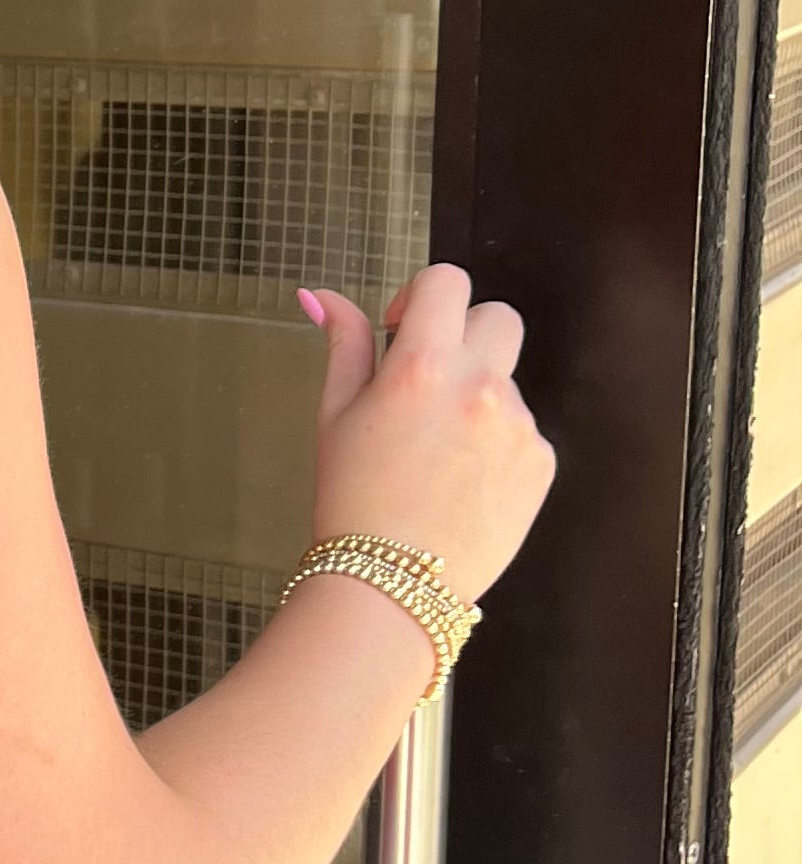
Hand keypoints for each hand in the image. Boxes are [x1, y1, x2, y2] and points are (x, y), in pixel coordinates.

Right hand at [301, 265, 555, 605]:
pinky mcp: (540, 462)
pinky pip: (522, 430)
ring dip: (476, 397)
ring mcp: (517, 425)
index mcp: (421, 366)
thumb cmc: (353, 497)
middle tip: (430, 379)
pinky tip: (461, 483)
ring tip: (438, 455)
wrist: (393, 582)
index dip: (422, 295)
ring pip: (506, 381)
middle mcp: (478, 387)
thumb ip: (344, 344)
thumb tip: (321, 295)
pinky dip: (495, 444)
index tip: (401, 328)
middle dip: (465, 333)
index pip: (447, 281)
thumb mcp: (336, 414)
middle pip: (498, 316)